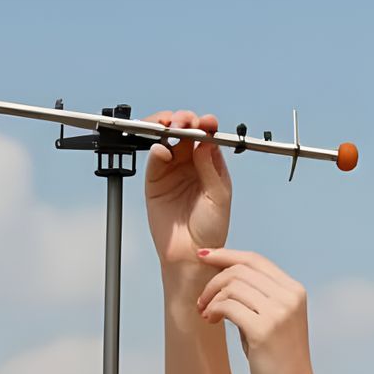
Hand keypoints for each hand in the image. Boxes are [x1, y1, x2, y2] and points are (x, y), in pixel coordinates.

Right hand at [142, 108, 231, 268]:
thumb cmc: (210, 231)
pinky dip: (157, 147)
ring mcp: (173, 169)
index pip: (207, 136)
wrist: (190, 254)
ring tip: (168, 125)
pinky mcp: (155, 179)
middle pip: (185, 130)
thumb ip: (211, 168)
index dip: (205, 124)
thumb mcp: (219, 197)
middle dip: (184, 119)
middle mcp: (192, 164)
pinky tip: (162, 149)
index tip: (206, 122)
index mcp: (211, 166)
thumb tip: (204, 140)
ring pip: (167, 137)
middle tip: (183, 121)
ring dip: (166, 125)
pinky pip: (155, 156)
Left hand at [195, 248, 318, 373]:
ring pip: (232, 285)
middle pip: (240, 269)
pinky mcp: (264, 329)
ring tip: (206, 313)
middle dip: (213, 280)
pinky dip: (213, 310)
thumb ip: (257, 297)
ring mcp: (279, 312)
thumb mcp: (273, 320)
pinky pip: (228, 306)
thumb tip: (225, 275)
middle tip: (201, 300)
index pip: (255, 260)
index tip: (203, 257)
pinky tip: (210, 320)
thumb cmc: (277, 360)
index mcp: (294, 291)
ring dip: (211, 297)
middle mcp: (289, 297)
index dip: (226, 254)